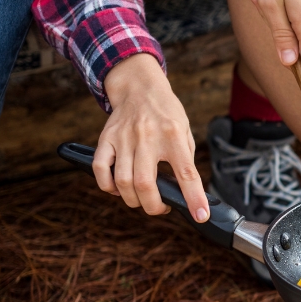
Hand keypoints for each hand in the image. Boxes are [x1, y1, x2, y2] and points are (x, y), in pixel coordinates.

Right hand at [93, 53, 209, 222]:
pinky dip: (108, 187)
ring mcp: (124, 138)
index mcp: (173, 136)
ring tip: (142, 199)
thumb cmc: (166, 113)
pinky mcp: (106, 138)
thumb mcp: (185, 130)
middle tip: (161, 207)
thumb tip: (187, 192)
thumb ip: (185, 159)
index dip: (194, 198)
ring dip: (133, 200)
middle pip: (146, 184)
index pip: (186, 173)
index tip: (200, 215)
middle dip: (154, 206)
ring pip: (122, 181)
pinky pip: (100, 169)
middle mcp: (147, 137)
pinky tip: (118, 188)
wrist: (139, 86)